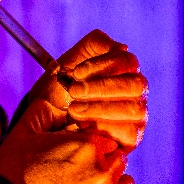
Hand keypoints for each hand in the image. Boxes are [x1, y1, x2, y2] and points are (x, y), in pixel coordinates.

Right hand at [0, 100, 134, 183]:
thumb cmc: (11, 172)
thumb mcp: (23, 133)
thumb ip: (43, 111)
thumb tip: (54, 99)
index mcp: (88, 146)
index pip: (106, 140)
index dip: (93, 144)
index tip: (78, 152)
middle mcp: (102, 171)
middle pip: (118, 160)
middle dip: (104, 162)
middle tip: (80, 170)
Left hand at [22, 29, 147, 151]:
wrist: (45, 121)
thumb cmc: (60, 90)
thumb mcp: (71, 61)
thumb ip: (93, 45)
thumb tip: (122, 48)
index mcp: (124, 71)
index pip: (127, 62)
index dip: (103, 65)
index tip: (77, 72)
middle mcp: (136, 93)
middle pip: (136, 85)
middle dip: (102, 87)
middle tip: (74, 91)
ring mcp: (137, 116)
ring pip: (134, 109)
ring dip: (100, 108)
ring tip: (74, 110)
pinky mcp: (131, 139)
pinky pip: (129, 133)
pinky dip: (104, 128)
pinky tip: (83, 126)